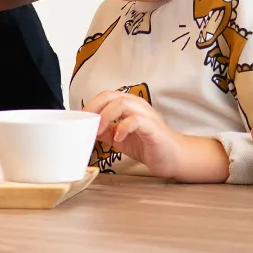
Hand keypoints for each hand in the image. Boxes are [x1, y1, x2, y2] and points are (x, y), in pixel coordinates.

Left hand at [83, 90, 228, 182]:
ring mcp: (146, 115)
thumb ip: (106, 131)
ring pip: (122, 103)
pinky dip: (123, 127)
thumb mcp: (121, 138)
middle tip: (84, 121)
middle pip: (111, 95)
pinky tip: (118, 138)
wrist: (174, 157)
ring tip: (98, 130)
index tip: (79, 118)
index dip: (90, 104)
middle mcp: (137, 105)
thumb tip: (87, 129)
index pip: (105, 96)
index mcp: (129, 106)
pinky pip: (135, 120)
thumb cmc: (149, 145)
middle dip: (94, 106)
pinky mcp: (152, 127)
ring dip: (106, 115)